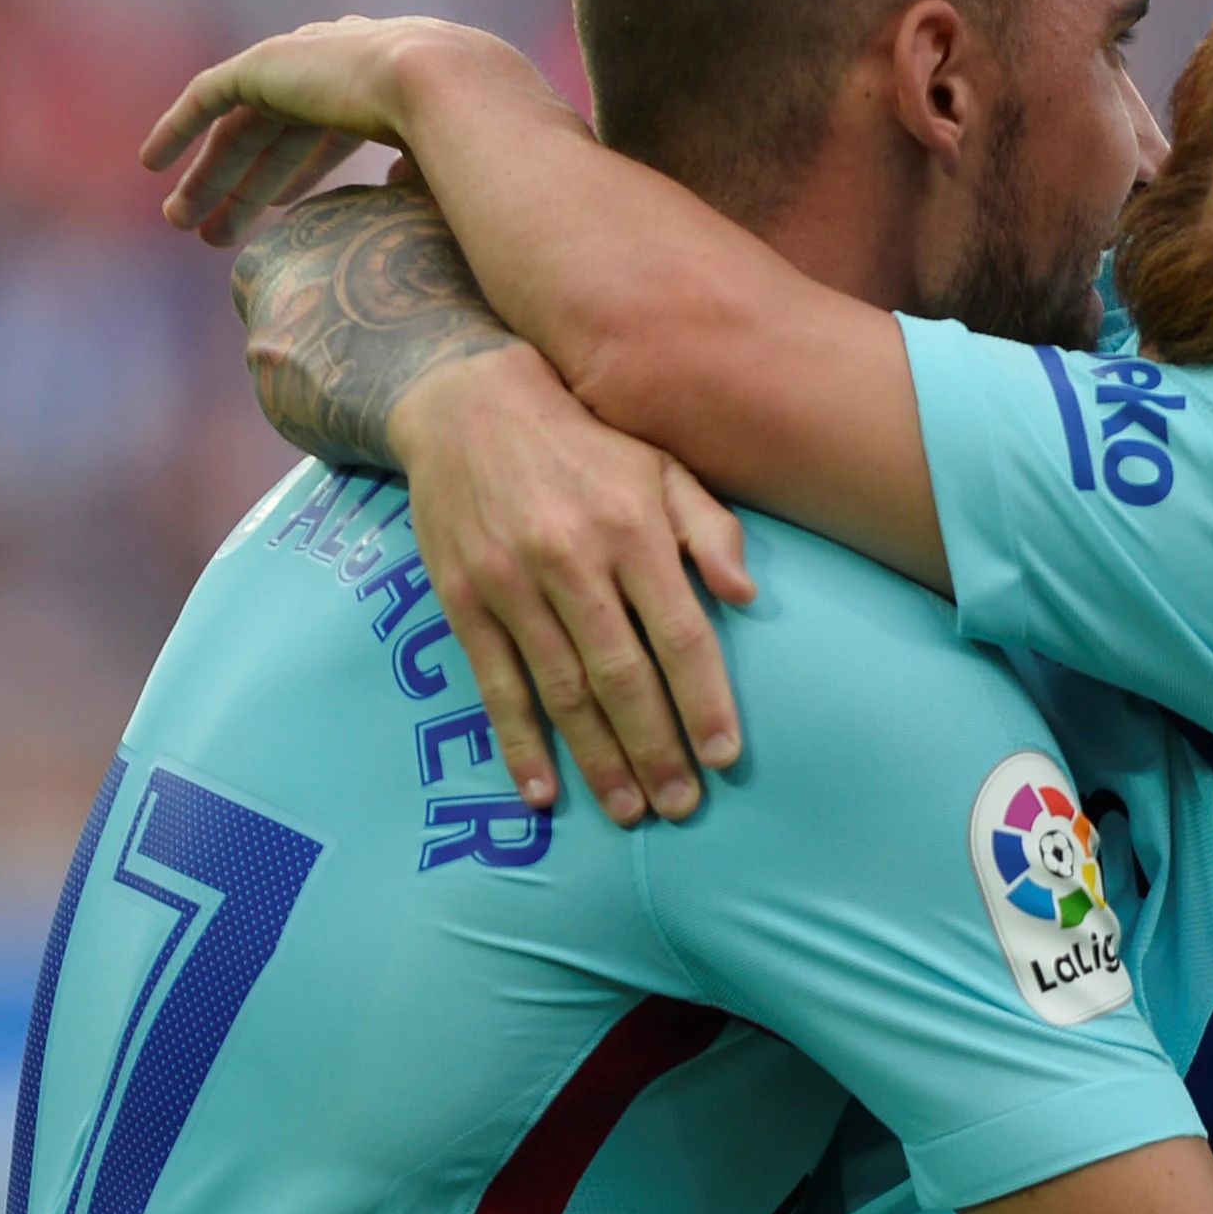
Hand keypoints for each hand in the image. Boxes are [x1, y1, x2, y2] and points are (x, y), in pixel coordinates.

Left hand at [146, 18, 530, 246]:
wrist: (451, 93)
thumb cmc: (467, 145)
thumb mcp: (440, 171)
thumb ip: (414, 172)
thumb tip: (392, 178)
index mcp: (380, 88)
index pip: (322, 133)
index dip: (296, 176)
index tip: (280, 220)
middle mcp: (336, 66)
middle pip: (274, 134)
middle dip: (244, 185)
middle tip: (214, 235)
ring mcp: (301, 62)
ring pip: (239, 125)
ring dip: (210, 173)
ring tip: (180, 220)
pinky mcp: (267, 64)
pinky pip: (208, 96)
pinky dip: (179, 127)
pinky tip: (151, 164)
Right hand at [395, 346, 755, 823]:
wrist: (466, 403)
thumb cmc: (584, 444)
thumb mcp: (660, 465)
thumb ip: (709, 528)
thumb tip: (748, 598)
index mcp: (631, 527)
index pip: (680, 632)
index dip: (704, 700)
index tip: (724, 757)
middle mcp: (572, 559)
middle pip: (621, 676)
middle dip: (655, 749)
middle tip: (680, 807)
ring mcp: (511, 584)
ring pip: (562, 690)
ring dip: (597, 759)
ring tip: (629, 810)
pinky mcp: (463, 600)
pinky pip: (496, 685)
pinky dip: (519, 743)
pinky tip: (542, 792)